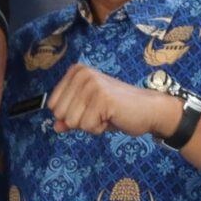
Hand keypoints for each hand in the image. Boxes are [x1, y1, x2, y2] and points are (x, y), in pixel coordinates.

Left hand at [45, 64, 174, 136]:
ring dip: (90, 125)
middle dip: (79, 121)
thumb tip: (56, 126)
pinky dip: (99, 129)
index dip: (71, 114)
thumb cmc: (117, 109)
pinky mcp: (102, 98)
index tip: (90, 108)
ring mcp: (92, 85)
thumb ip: (69, 117)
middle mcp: (82, 74)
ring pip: (72, 122)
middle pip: (59, 114)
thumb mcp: (87, 112)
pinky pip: (87, 127)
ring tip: (106, 114)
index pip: (52, 105)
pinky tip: (112, 117)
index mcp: (76, 72)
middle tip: (99, 113)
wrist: (148, 109)